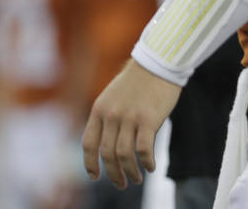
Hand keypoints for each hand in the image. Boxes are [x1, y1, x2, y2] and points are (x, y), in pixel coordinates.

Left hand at [81, 59, 180, 188]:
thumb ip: (108, 117)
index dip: (90, 164)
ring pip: (124, 155)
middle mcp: (111, 115)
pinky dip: (146, 162)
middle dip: (114, 174)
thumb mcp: (113, 96)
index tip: (96, 177)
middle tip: (122, 184)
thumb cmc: (138, 81)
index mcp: (99, 109)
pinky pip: (144, 149)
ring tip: (137, 179)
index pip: (88, 144)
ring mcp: (129, 117)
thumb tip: (108, 146)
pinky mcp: (148, 120)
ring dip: (130, 172)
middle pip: (107, 154)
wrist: (159, 62)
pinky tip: (151, 167)